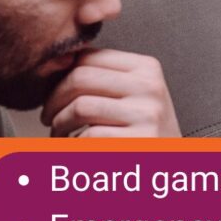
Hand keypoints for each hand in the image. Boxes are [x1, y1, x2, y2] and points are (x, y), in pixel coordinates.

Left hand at [41, 49, 180, 137]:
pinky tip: (78, 147)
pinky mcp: (140, 140)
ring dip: (60, 123)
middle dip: (53, 99)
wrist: (171, 163)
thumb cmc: (144, 131)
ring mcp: (146, 113)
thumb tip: (56, 65)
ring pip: (81, 107)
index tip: (52, 92)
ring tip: (61, 133)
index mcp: (147, 68)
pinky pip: (89, 136)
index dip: (60, 75)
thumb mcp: (134, 95)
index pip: (88, 57)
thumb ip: (104, 78)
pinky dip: (74, 144)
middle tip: (49, 115)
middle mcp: (149, 86)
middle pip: (80, 78)